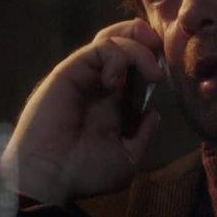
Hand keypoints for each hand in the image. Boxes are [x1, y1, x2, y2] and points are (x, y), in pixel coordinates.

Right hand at [0, 19, 163, 204]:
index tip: (165, 70)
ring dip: (136, 47)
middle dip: (143, 37)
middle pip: (120, 43)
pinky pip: (98, 49)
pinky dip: (116, 57)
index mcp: (111, 104)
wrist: (51, 178)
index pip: (132, 68)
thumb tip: (153, 114)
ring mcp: (84, 76)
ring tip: (151, 72)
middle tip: (159, 46)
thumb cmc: (84, 174)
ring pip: (110, 40)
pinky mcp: (70, 71)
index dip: (150, 60)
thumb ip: (142, 136)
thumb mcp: (126, 160)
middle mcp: (97, 86)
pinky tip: (116, 83)